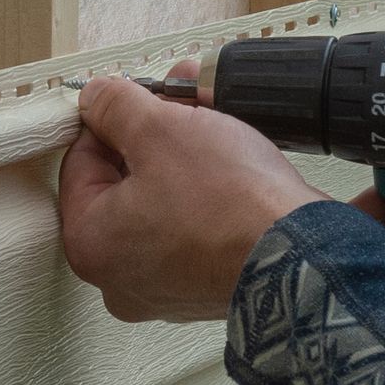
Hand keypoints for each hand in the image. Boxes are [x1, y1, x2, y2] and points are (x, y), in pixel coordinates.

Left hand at [59, 62, 328, 321]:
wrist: (303, 260)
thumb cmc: (227, 203)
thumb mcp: (159, 128)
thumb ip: (114, 105)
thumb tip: (94, 97)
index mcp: (90, 243)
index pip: (81, 160)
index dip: (112, 117)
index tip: (142, 94)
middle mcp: (119, 278)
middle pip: (123, 182)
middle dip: (156, 132)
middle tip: (185, 98)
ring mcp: (165, 289)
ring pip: (162, 203)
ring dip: (185, 157)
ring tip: (217, 119)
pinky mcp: (207, 288)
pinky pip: (194, 230)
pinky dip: (208, 195)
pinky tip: (234, 165)